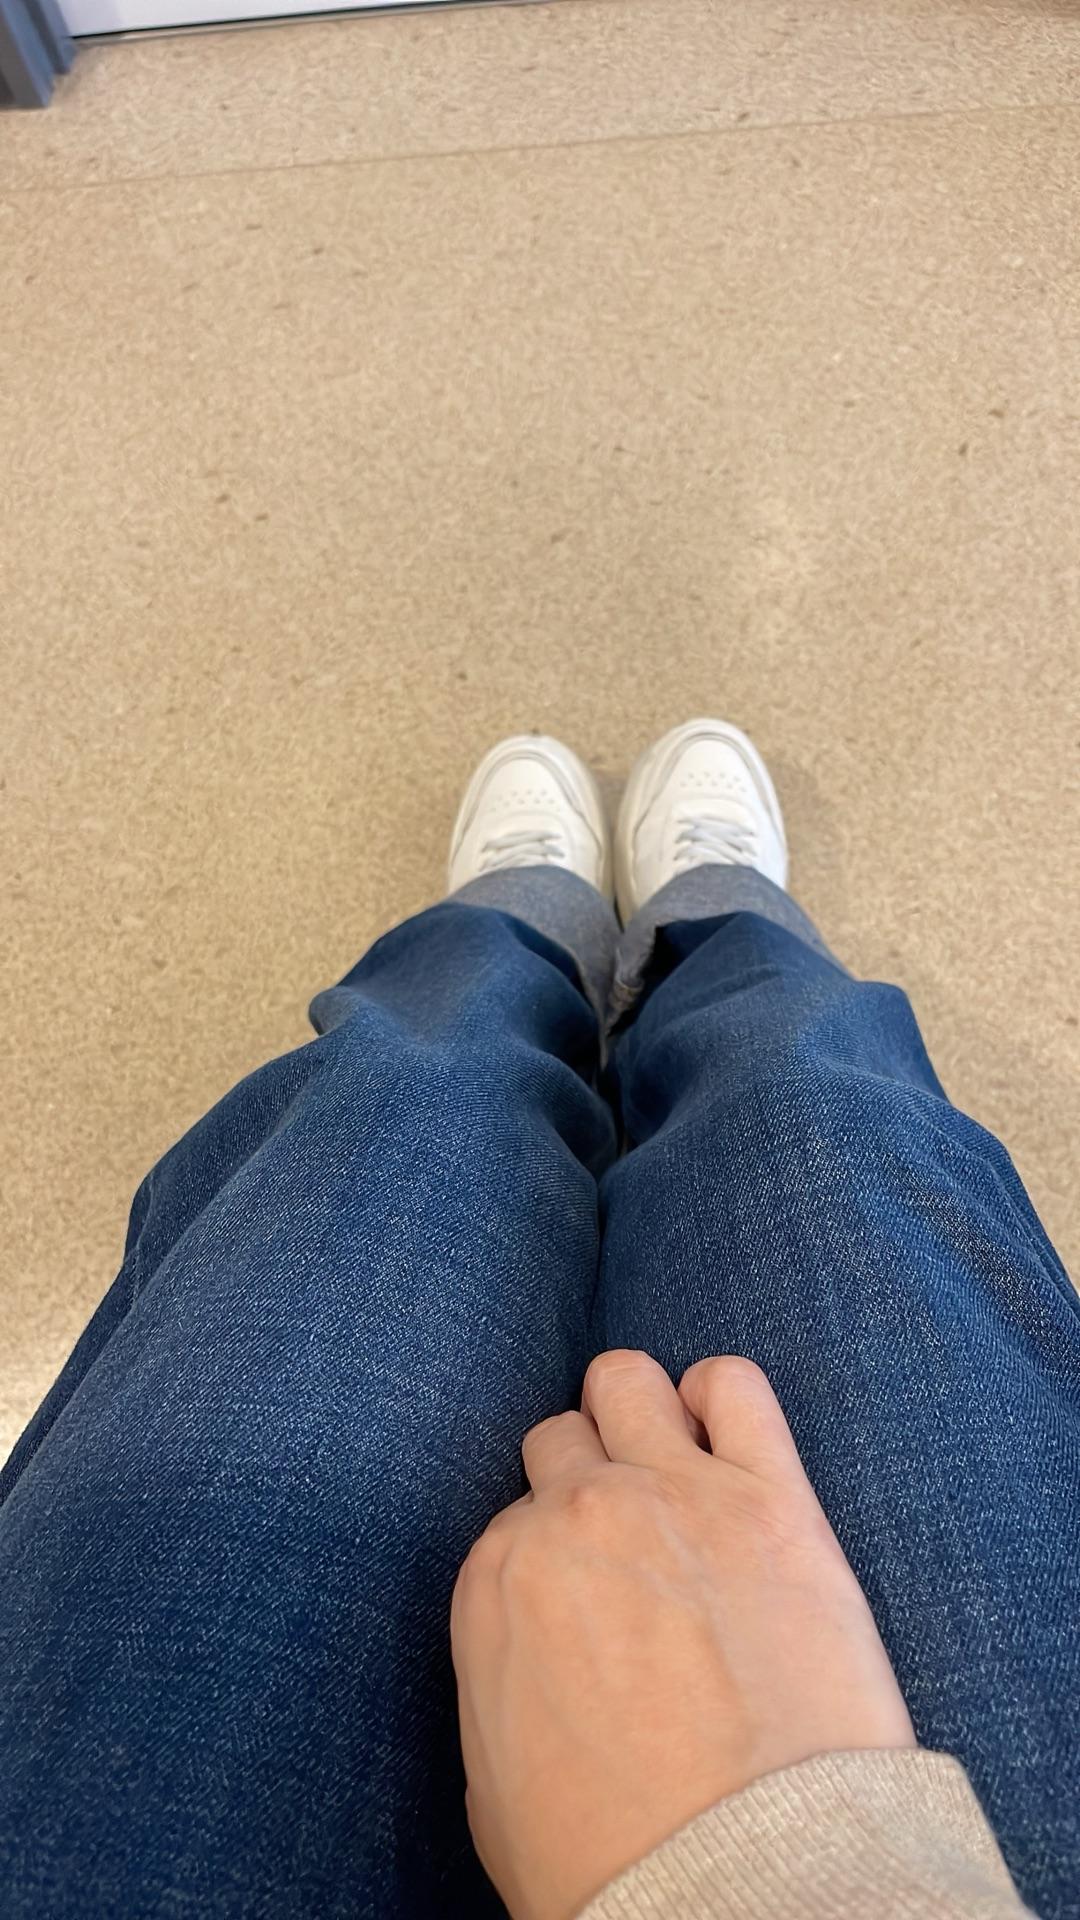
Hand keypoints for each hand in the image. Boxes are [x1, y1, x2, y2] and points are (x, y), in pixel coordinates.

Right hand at [451, 1350, 914, 1919]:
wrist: (748, 1887)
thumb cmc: (620, 1863)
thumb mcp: (497, 1788)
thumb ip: (501, 1682)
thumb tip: (532, 1653)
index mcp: (496, 1580)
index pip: (515, 1516)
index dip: (556, 1552)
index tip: (591, 1590)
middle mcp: (572, 1514)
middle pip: (563, 1440)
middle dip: (588, 1476)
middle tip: (632, 1536)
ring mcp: (671, 1493)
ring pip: (626, 1380)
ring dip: (640, 1412)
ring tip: (675, 1464)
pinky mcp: (771, 1495)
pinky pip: (735, 1384)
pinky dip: (722, 1397)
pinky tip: (729, 1440)